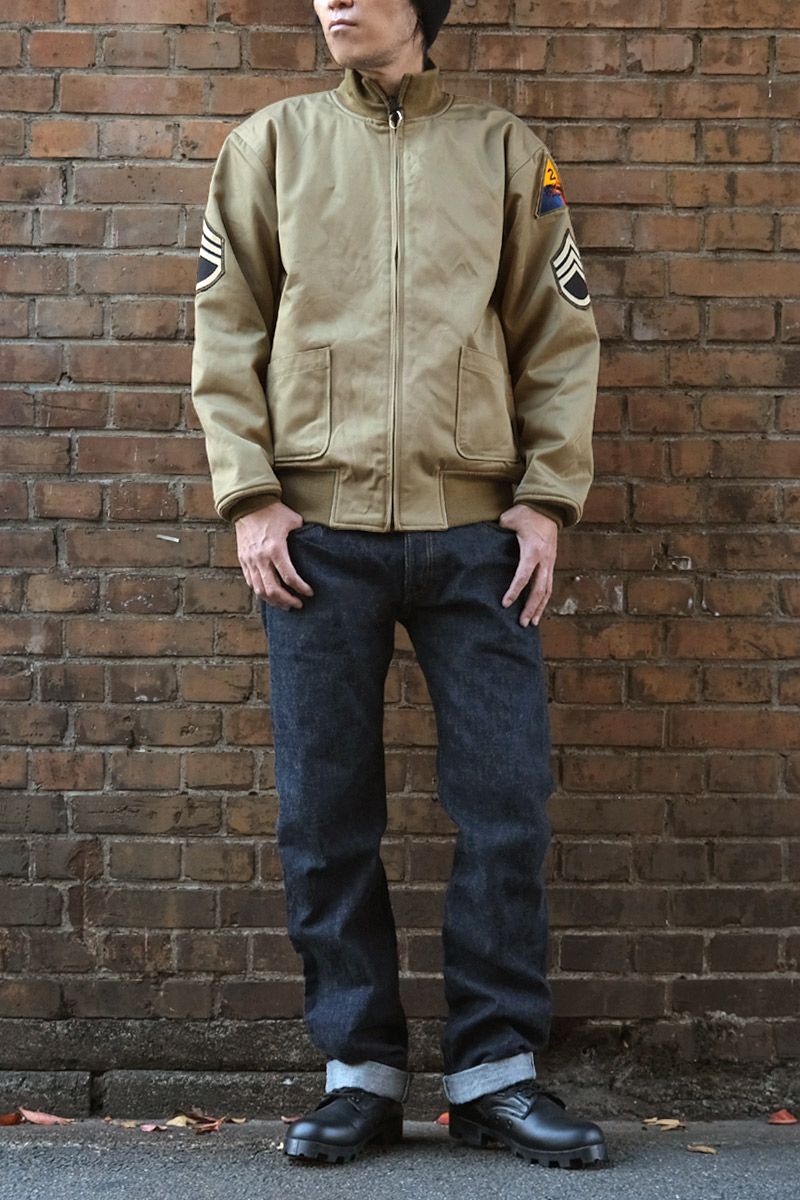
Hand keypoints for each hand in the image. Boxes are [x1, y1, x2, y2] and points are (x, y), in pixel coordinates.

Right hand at [234, 501, 313, 609]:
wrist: (248, 504)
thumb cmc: (273, 511)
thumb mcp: (293, 521)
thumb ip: (303, 535)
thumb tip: (315, 543)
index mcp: (276, 549)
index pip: (289, 577)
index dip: (301, 588)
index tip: (309, 593)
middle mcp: (261, 558)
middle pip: (273, 590)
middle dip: (287, 601)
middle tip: (298, 604)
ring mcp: (250, 561)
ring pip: (260, 590)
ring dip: (273, 601)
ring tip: (285, 605)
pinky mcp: (243, 560)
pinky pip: (251, 582)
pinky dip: (261, 592)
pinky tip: (271, 595)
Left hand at [497, 504, 557, 626]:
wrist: (547, 507)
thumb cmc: (526, 513)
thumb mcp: (509, 519)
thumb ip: (497, 531)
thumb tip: (483, 541)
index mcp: (533, 550)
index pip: (523, 576)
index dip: (514, 591)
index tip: (505, 604)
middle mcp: (544, 560)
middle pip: (539, 589)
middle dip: (531, 608)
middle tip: (522, 623)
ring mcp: (550, 562)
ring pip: (547, 590)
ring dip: (539, 608)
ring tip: (532, 623)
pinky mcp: (551, 563)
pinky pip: (549, 585)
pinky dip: (544, 599)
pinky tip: (538, 610)